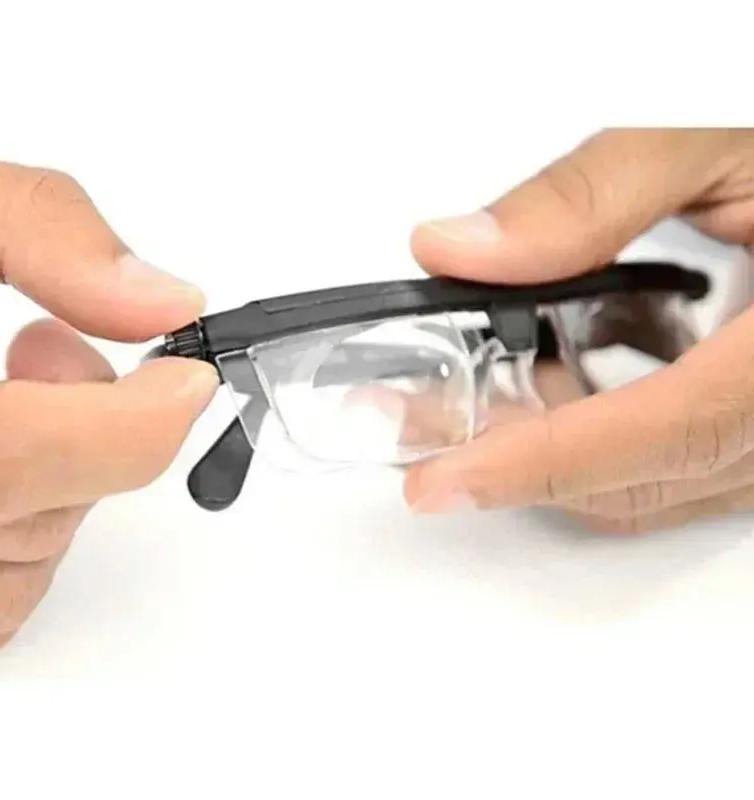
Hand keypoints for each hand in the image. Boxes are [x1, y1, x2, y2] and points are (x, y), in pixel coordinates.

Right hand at [0, 150, 217, 656]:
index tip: (186, 381)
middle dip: (88, 434)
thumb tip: (161, 299)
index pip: (3, 458)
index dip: (127, 426)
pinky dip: (5, 546)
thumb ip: (38, 230)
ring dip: (48, 491)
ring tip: (1, 395)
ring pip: (5, 584)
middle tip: (52, 348)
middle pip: (20, 519)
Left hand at [403, 128, 753, 532]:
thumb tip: (460, 249)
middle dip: (508, 459)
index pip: (662, 431)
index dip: (541, 462)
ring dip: (545, 447)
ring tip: (476, 385)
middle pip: (630, 479)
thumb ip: (594, 196)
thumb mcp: (720, 153)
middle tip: (421, 418)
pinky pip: (663, 468)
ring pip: (640, 486)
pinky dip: (591, 433)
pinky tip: (557, 375)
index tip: (440, 481)